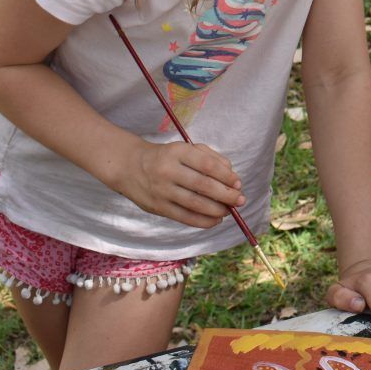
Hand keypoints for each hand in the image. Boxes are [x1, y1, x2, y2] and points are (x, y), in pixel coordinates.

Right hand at [115, 139, 243, 227]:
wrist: (129, 166)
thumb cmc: (167, 157)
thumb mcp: (185, 148)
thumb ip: (211, 157)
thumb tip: (232, 177)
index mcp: (178, 152)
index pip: (207, 165)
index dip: (226, 176)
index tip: (238, 183)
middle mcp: (168, 170)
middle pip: (203, 186)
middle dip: (226, 195)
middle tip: (240, 200)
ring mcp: (162, 190)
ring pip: (195, 204)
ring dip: (217, 210)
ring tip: (229, 211)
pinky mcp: (158, 207)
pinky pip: (185, 217)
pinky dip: (203, 221)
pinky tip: (215, 220)